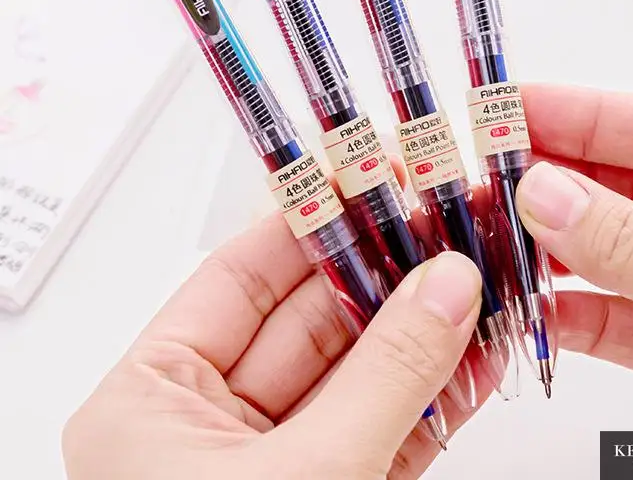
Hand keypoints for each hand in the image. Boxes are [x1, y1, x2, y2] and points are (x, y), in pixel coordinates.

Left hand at [62, 160, 483, 479]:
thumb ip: (385, 377)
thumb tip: (448, 285)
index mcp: (154, 402)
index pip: (242, 277)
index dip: (312, 223)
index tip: (373, 180)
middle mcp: (209, 425)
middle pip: (312, 318)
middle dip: (388, 273)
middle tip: (448, 226)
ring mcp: (279, 461)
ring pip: (360, 370)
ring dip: (423, 328)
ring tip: (479, 277)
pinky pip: (388, 427)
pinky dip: (436, 393)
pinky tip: (477, 351)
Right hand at [516, 85, 632, 430]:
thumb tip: (549, 196)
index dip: (591, 111)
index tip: (521, 106)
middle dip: (564, 179)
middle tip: (494, 169)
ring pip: (627, 254)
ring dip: (561, 248)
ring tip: (502, 233)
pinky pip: (631, 322)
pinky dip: (580, 316)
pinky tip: (538, 304)